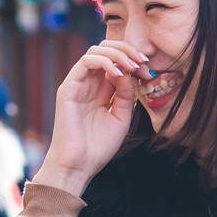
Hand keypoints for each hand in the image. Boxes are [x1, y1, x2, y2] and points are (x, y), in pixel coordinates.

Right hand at [33, 39, 151, 195]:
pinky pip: (85, 62)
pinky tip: (117, 74)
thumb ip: (126, 94)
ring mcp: (78, 84)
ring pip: (96, 51)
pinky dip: (104, 62)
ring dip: (117, 54)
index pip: (116, 62)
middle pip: (106, 50)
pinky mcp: (68, 88)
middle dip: (127, 51)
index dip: (133, 60)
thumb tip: (129, 71)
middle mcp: (89, 84)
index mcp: (101, 90)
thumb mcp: (121, 117)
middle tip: (142, 61)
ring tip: (132, 66)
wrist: (79, 166)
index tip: (148, 68)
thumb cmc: (98, 147)